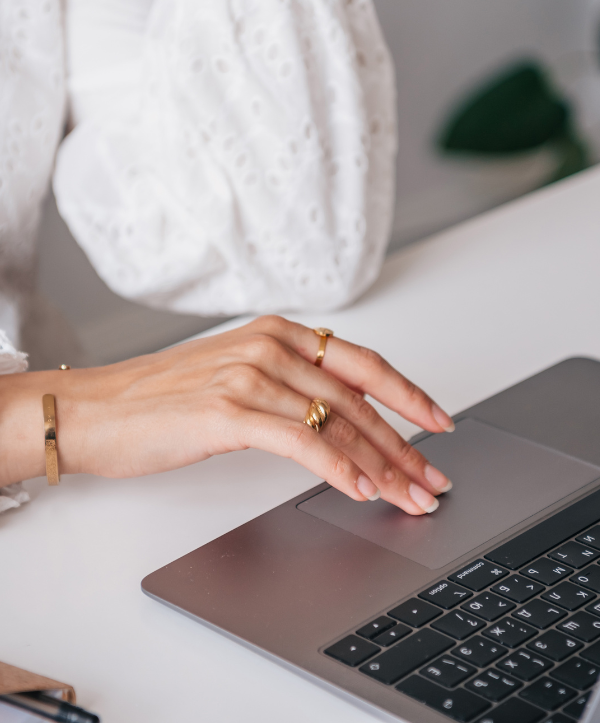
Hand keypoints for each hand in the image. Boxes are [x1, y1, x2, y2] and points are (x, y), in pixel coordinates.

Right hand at [0, 317, 453, 513]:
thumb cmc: (162, 398)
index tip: (438, 422)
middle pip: (357, 398)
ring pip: (336, 422)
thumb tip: (345, 423)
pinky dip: (338, 468)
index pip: (361, 363)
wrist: (96, 408)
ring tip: (409, 496)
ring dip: (382, 464)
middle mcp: (270, 346)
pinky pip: (300, 441)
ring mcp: (249, 375)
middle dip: (404, 443)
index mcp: (277, 333)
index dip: (407, 394)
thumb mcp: (236, 375)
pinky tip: (361, 489)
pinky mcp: (228, 411)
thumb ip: (288, 386)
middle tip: (432, 478)